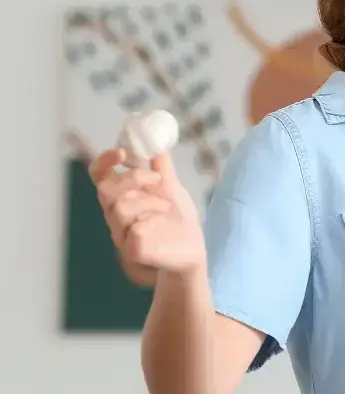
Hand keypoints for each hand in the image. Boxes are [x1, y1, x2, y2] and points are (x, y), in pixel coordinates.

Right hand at [89, 148, 206, 282]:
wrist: (194, 251)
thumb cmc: (178, 220)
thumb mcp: (171, 189)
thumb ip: (162, 167)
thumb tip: (157, 141)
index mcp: (122, 196)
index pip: (100, 176)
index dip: (105, 161)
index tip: (123, 151)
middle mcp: (116, 215)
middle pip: (105, 190)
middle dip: (132, 178)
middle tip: (157, 178)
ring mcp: (122, 235)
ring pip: (120, 209)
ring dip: (149, 202)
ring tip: (166, 209)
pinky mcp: (134, 252)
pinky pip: (134, 232)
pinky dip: (151, 224)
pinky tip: (162, 226)